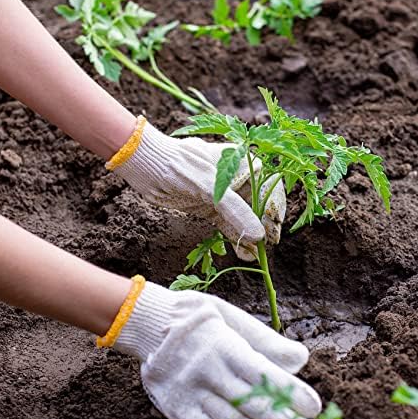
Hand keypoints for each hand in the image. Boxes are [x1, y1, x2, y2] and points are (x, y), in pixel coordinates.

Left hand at [114, 122, 285, 259]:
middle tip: (264, 248)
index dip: (274, 207)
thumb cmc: (177, 166)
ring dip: (249, 236)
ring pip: (243, 217)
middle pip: (257, 204)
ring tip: (254, 256)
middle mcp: (234, 177)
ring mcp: (221, 193)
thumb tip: (259, 236)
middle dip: (262, 226)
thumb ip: (235, 210)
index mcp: (240, 162)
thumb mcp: (208, 186)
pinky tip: (242, 253)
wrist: (144, 165)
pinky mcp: (209, 206)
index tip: (273, 229)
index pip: (268, 185)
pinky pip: (227, 224)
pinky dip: (234, 238)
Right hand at [115, 282, 321, 418]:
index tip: (314, 407)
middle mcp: (205, 372)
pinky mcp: (176, 409)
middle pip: (251, 404)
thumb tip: (300, 359)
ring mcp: (189, 393)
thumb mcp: (227, 314)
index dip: (290, 393)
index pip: (261, 374)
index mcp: (220, 344)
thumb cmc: (193, 316)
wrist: (145, 322)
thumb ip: (263, 338)